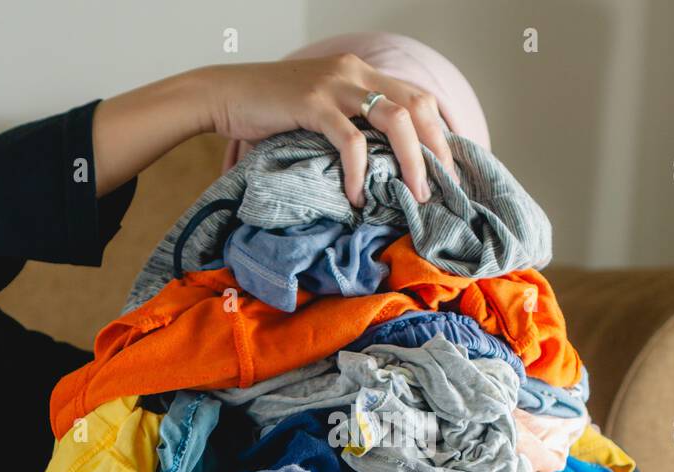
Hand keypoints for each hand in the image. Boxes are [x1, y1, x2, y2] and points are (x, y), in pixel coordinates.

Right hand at [194, 54, 458, 204]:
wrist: (224, 94)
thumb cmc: (271, 110)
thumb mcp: (322, 109)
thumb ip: (351, 124)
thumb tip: (383, 167)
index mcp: (362, 72)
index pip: (418, 97)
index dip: (440, 133)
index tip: (449, 169)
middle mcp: (355, 71)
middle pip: (418, 106)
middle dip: (437, 150)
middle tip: (442, 188)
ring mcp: (335, 85)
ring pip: (395, 120)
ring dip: (412, 161)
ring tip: (415, 195)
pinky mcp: (313, 103)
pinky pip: (351, 140)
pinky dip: (359, 172)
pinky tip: (355, 197)